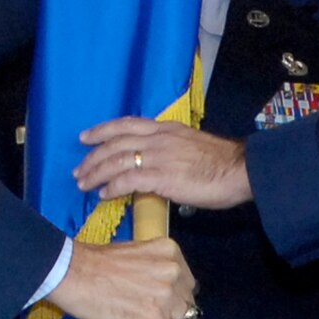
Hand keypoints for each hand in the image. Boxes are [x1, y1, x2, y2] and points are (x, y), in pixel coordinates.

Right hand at [45, 236, 197, 318]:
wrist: (73, 272)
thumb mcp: (136, 252)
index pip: (187, 281)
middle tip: (157, 316)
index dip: (177, 294)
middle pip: (189, 302)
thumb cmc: (95, 262)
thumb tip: (162, 286)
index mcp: (169, 251)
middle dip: (176, 311)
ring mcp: (165, 295)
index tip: (166, 302)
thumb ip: (154, 267)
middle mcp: (172, 271)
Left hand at [75, 117, 253, 209]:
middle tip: (78, 169)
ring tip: (84, 184)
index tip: (85, 137)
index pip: (126, 124)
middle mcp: (158, 138)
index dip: (102, 130)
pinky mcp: (162, 177)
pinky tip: (104, 194)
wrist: (239, 170)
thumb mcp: (190, 145)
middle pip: (115, 143)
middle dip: (93, 156)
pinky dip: (113, 187)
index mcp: (165, 129)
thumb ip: (170, 150)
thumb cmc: (220, 162)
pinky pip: (128, 181)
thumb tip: (156, 164)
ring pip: (117, 161)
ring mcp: (159, 157)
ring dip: (96, 172)